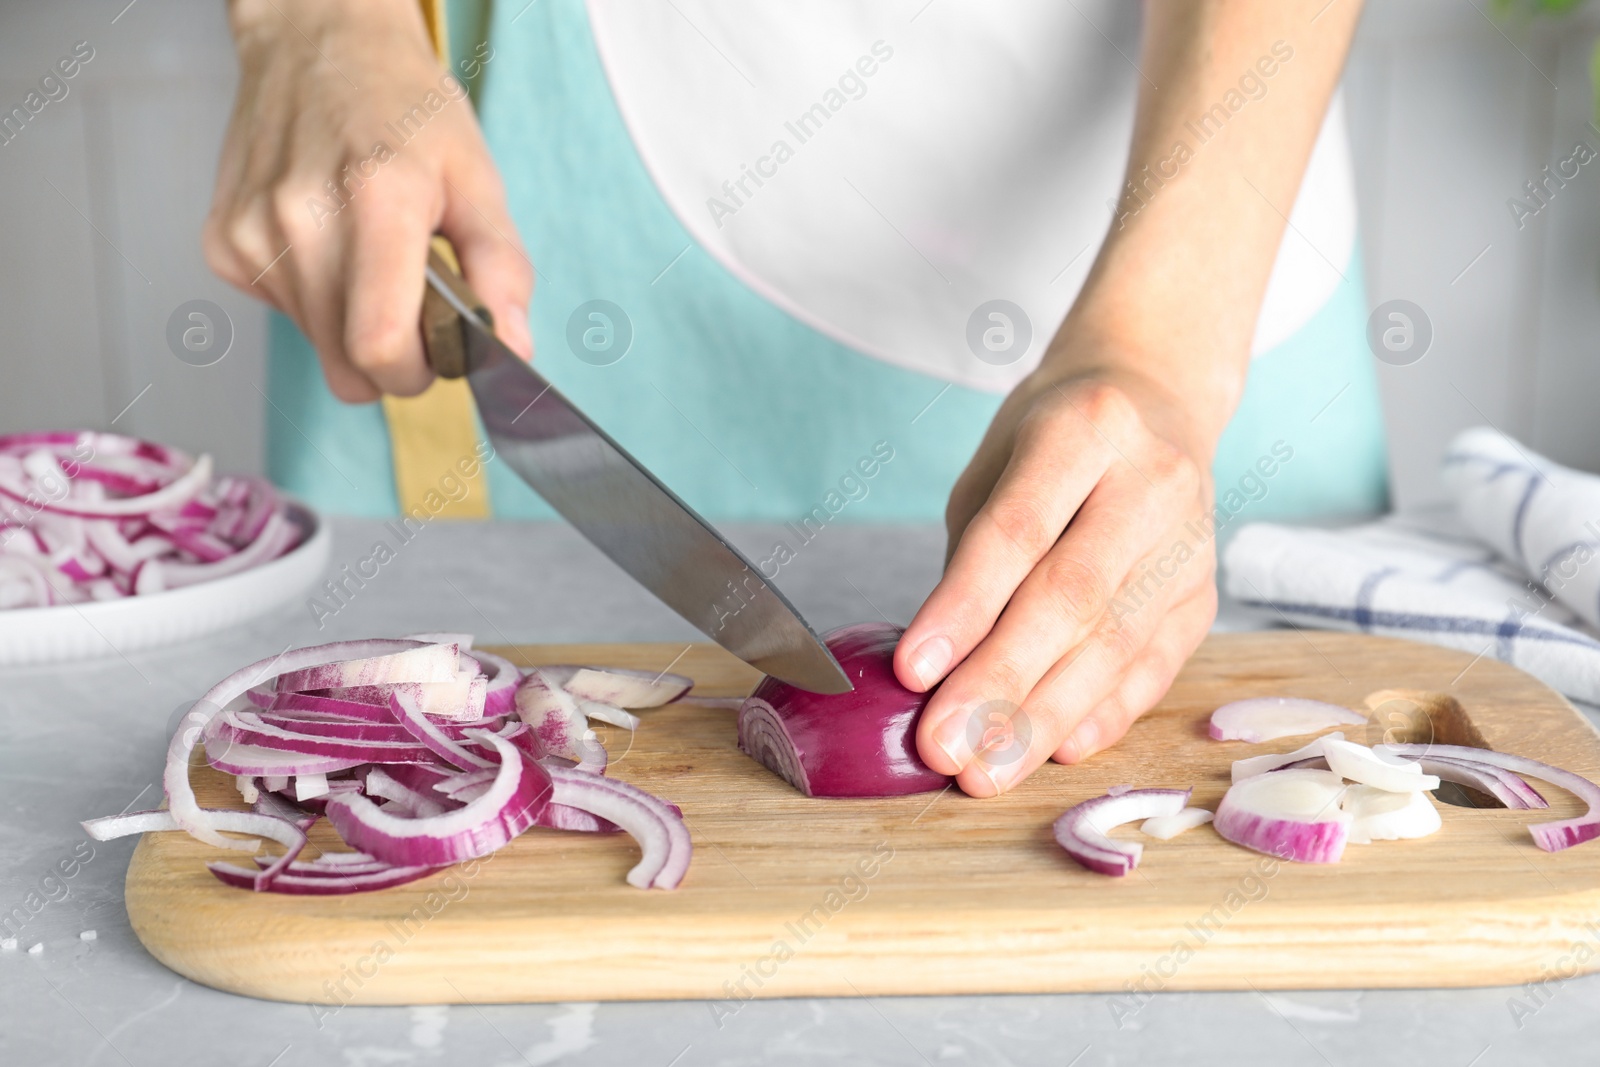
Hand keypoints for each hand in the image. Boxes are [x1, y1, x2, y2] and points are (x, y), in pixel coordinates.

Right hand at [204, 0, 531, 400]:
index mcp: (377, 202)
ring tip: (368, 256)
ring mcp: (252, 233)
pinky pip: (284, 314)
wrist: (317, 42)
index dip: (418, 372)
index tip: (438, 353)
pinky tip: (327, 242)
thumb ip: (500, 268)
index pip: (381, 347)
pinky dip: (315, 297)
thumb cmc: (403, 105)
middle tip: (413, 304)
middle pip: (348, 366)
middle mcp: (301, 221)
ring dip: (352, 324)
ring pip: (316, 346)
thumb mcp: (476, 177)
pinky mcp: (222, 244)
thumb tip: (512, 347)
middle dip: (392, 359)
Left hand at [895, 360, 1216, 796]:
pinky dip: (1104, 714)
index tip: (913, 672)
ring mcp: (1192, 541)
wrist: (1156, 399)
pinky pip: (1155, 667)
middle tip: (944, 747)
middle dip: (1001, 683)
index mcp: (1087, 428)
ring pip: (1115, 645)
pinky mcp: (1204, 593)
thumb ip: (971, 559)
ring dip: (1044, 718)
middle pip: (1071, 599)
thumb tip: (934, 670)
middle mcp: (1153, 481)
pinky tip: (1058, 750)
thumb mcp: (996, 468)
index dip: (965, 608)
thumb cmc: (1052, 439)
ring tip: (986, 770)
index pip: (1019, 532)